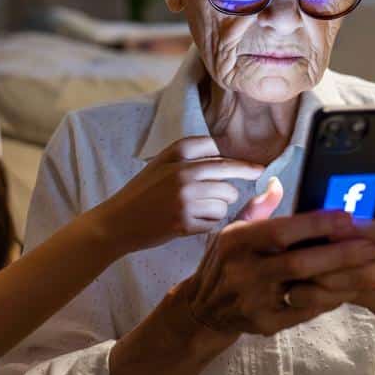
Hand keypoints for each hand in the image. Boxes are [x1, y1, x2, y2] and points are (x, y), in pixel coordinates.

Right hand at [98, 136, 264, 251]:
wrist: (117, 222)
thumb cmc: (142, 192)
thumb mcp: (161, 163)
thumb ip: (190, 154)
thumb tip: (229, 152)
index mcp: (176, 154)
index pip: (219, 150)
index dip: (239, 162)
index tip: (257, 170)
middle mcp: (182, 173)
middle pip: (229, 176)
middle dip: (230, 188)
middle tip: (223, 195)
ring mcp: (184, 198)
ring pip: (225, 200)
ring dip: (219, 207)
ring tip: (198, 210)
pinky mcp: (184, 222)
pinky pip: (215, 221)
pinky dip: (208, 223)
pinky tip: (191, 222)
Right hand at [181, 211, 374, 336]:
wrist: (202, 309)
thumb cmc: (225, 262)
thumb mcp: (231, 230)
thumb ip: (258, 208)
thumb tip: (276, 182)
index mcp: (236, 241)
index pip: (281, 230)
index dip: (316, 224)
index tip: (347, 216)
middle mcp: (243, 271)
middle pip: (298, 263)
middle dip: (339, 253)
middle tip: (372, 244)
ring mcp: (253, 301)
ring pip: (304, 291)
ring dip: (340, 279)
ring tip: (369, 266)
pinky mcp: (264, 324)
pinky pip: (304, 312)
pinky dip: (328, 300)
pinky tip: (349, 288)